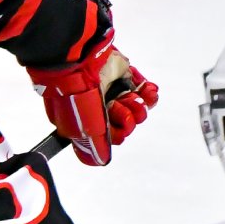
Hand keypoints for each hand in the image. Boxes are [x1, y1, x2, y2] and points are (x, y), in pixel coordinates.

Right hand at [28, 31, 156, 167]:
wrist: (80, 63)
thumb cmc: (75, 97)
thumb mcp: (83, 129)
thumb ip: (95, 146)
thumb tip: (101, 160)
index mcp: (85, 123)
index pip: (109, 137)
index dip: (117, 134)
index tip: (116, 128)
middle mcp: (98, 109)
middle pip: (125, 124)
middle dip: (128, 118)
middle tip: (119, 107)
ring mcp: (112, 92)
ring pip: (136, 108)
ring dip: (139, 106)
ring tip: (132, 98)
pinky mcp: (124, 76)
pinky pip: (143, 90)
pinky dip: (149, 94)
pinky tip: (148, 92)